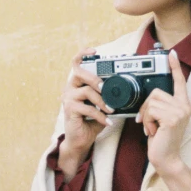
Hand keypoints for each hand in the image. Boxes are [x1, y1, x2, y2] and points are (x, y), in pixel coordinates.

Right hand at [58, 47, 113, 177]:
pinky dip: (100, 115)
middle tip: (106, 88)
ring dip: (102, 101)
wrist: (80, 140)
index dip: (83, 54)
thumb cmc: (91, 121)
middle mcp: (69, 88)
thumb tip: (123, 89)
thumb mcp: (101, 105)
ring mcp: (67, 98)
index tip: (94, 51)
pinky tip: (107, 121)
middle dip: (95, 79)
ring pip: (86, 91)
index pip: (76, 63)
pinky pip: (88, 108)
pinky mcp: (69, 109)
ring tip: (111, 109)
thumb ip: (107, 95)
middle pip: (79, 73)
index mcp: (77, 83)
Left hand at [136, 50, 190, 175]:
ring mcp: (180, 111)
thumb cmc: (162, 139)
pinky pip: (151, 110)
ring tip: (153, 127)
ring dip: (147, 116)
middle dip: (147, 107)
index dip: (175, 66)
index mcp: (183, 104)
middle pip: (156, 92)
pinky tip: (153, 131)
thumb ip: (161, 105)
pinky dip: (148, 121)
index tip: (171, 53)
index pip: (180, 81)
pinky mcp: (172, 118)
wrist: (166, 158)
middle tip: (149, 121)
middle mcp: (184, 106)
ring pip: (152, 101)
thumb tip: (151, 97)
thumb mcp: (163, 118)